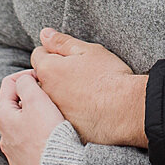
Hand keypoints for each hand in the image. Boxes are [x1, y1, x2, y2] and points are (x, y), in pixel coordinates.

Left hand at [0, 68, 65, 164]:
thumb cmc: (49, 135)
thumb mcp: (37, 100)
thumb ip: (26, 83)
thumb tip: (24, 79)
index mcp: (3, 117)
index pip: (8, 84)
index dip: (27, 75)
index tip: (44, 78)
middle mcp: (4, 136)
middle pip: (16, 106)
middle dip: (32, 98)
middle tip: (52, 97)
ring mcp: (14, 153)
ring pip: (24, 127)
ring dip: (36, 119)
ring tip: (55, 119)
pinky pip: (31, 145)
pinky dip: (40, 137)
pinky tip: (53, 139)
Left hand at [31, 29, 149, 148]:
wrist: (127, 109)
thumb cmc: (109, 76)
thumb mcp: (88, 50)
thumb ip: (62, 42)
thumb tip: (44, 34)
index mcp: (48, 70)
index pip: (38, 55)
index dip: (53, 53)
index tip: (68, 58)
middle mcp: (46, 94)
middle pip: (42, 79)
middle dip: (54, 75)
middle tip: (77, 75)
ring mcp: (54, 114)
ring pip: (51, 99)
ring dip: (61, 95)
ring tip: (84, 93)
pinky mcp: (65, 130)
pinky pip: (62, 117)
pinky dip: (70, 112)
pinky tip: (87, 110)